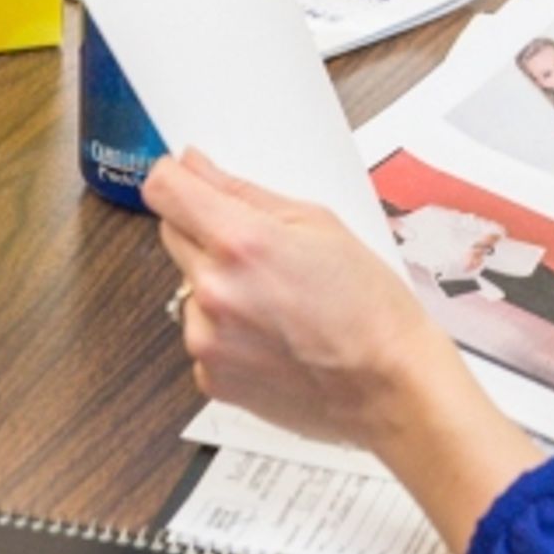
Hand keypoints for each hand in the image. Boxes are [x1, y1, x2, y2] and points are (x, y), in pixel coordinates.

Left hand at [145, 153, 543, 553]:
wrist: (389, 386)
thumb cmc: (370, 308)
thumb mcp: (320, 225)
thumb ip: (244, 193)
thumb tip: (194, 167)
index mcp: (241, 242)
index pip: (163, 190)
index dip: (174, 177)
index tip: (186, 180)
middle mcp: (213, 290)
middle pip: (173, 234)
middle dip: (207, 231)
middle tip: (263, 251)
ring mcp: (206, 339)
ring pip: (189, 287)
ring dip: (219, 285)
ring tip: (278, 303)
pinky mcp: (210, 376)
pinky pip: (203, 334)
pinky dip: (227, 330)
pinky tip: (273, 336)